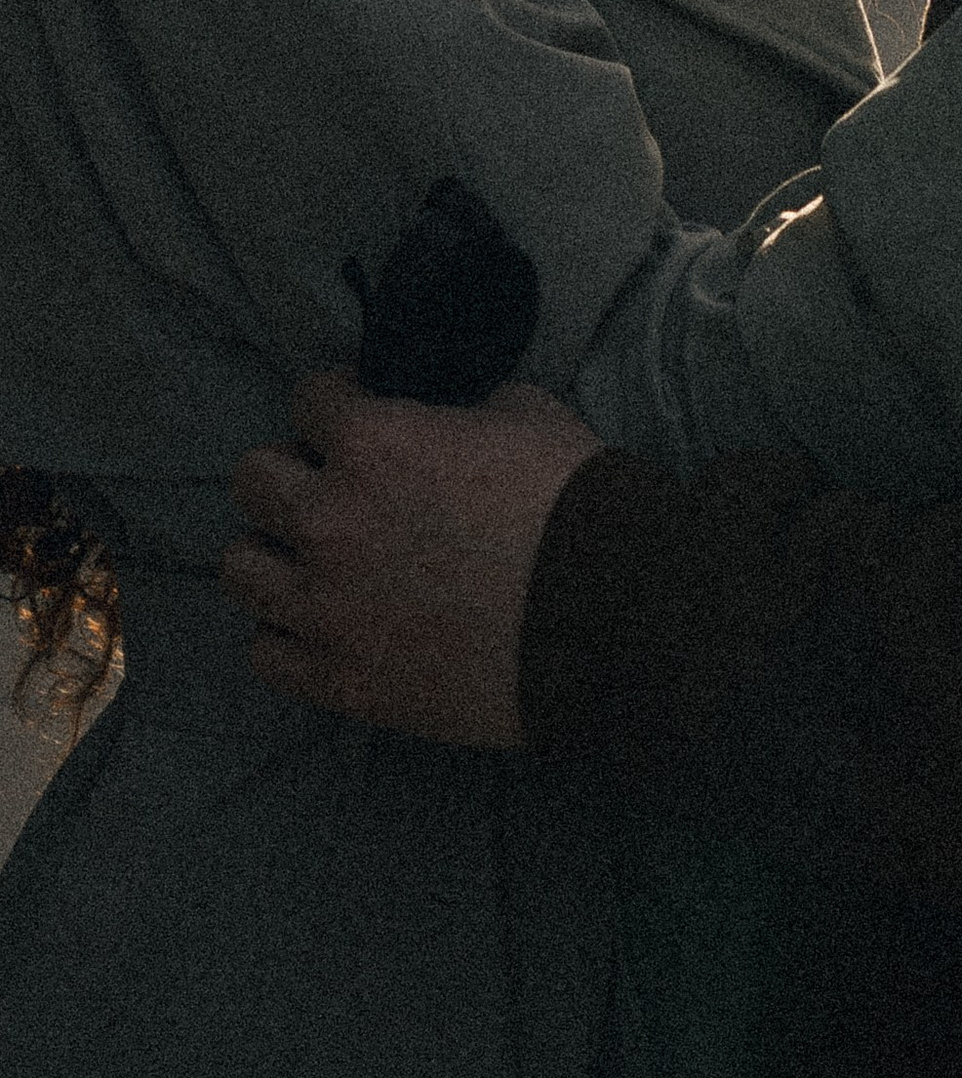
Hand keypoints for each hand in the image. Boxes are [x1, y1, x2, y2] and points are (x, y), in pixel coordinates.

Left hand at [220, 369, 601, 748]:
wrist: (605, 615)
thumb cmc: (571, 501)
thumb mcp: (522, 411)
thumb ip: (458, 408)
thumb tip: (441, 418)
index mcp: (373, 442)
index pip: (308, 397)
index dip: (338, 401)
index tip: (356, 413)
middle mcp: (329, 520)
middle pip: (251, 479)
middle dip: (291, 472)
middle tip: (333, 486)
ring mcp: (325, 608)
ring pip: (240, 568)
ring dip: (278, 553)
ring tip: (319, 558)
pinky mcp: (338, 680)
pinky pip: (265, 652)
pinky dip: (290, 632)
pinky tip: (329, 620)